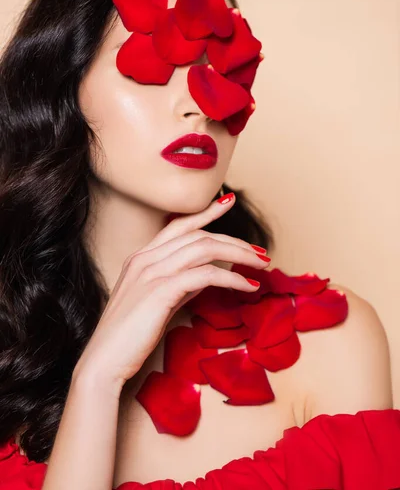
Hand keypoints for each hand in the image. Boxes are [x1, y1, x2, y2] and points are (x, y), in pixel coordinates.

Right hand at [73, 193, 270, 391]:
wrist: (104, 362)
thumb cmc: (129, 337)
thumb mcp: (157, 302)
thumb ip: (179, 285)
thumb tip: (207, 274)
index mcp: (141, 257)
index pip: (179, 225)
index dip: (206, 212)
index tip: (228, 201)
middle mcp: (145, 259)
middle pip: (199, 236)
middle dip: (235, 241)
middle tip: (261, 252)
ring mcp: (151, 272)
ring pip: (205, 249)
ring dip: (239, 255)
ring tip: (261, 265)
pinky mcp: (161, 291)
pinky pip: (205, 275)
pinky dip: (231, 278)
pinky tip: (247, 287)